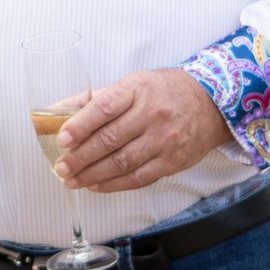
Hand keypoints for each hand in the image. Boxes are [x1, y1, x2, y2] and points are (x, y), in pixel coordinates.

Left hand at [54, 69, 227, 195]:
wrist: (210, 105)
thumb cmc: (163, 92)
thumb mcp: (133, 84)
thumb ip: (97, 99)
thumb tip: (58, 111)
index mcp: (138, 89)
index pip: (105, 107)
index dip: (81, 125)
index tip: (62, 139)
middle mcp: (152, 114)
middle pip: (111, 139)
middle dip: (81, 157)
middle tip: (61, 167)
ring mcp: (164, 139)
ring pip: (122, 162)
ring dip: (93, 174)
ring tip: (72, 180)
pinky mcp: (172, 161)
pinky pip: (139, 177)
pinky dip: (114, 184)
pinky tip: (96, 185)